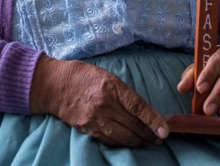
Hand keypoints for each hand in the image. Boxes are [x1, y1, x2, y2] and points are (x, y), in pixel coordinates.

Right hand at [30, 56, 169, 146]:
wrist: (55, 85)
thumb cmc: (83, 76)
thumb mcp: (108, 77)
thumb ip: (124, 93)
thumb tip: (142, 110)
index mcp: (111, 87)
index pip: (138, 107)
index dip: (153, 121)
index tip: (165, 131)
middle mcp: (104, 104)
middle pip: (132, 125)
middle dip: (149, 134)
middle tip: (159, 138)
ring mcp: (95, 119)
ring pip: (123, 137)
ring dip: (138, 141)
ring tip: (147, 141)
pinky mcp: (87, 129)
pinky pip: (109, 141)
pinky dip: (122, 143)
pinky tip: (129, 141)